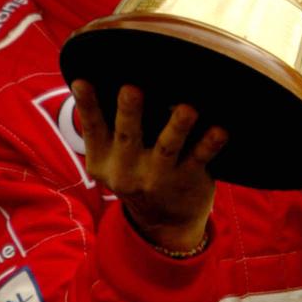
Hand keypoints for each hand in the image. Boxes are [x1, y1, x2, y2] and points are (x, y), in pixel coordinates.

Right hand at [71, 81, 226, 251]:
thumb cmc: (138, 172)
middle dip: (129, 112)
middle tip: (131, 88)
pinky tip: (220, 130)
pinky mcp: (186, 180)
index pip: (93, 128)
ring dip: (177, 127)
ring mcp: (157, 177)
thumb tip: (115, 77)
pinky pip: (199, 159)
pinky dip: (209, 144)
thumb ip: (111, 129)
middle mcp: (127, 170)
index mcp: (103, 159)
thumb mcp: (114, 160)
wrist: (164, 224)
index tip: (81, 80)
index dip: (86, 104)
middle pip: (128, 136)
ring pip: (167, 147)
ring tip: (187, 108)